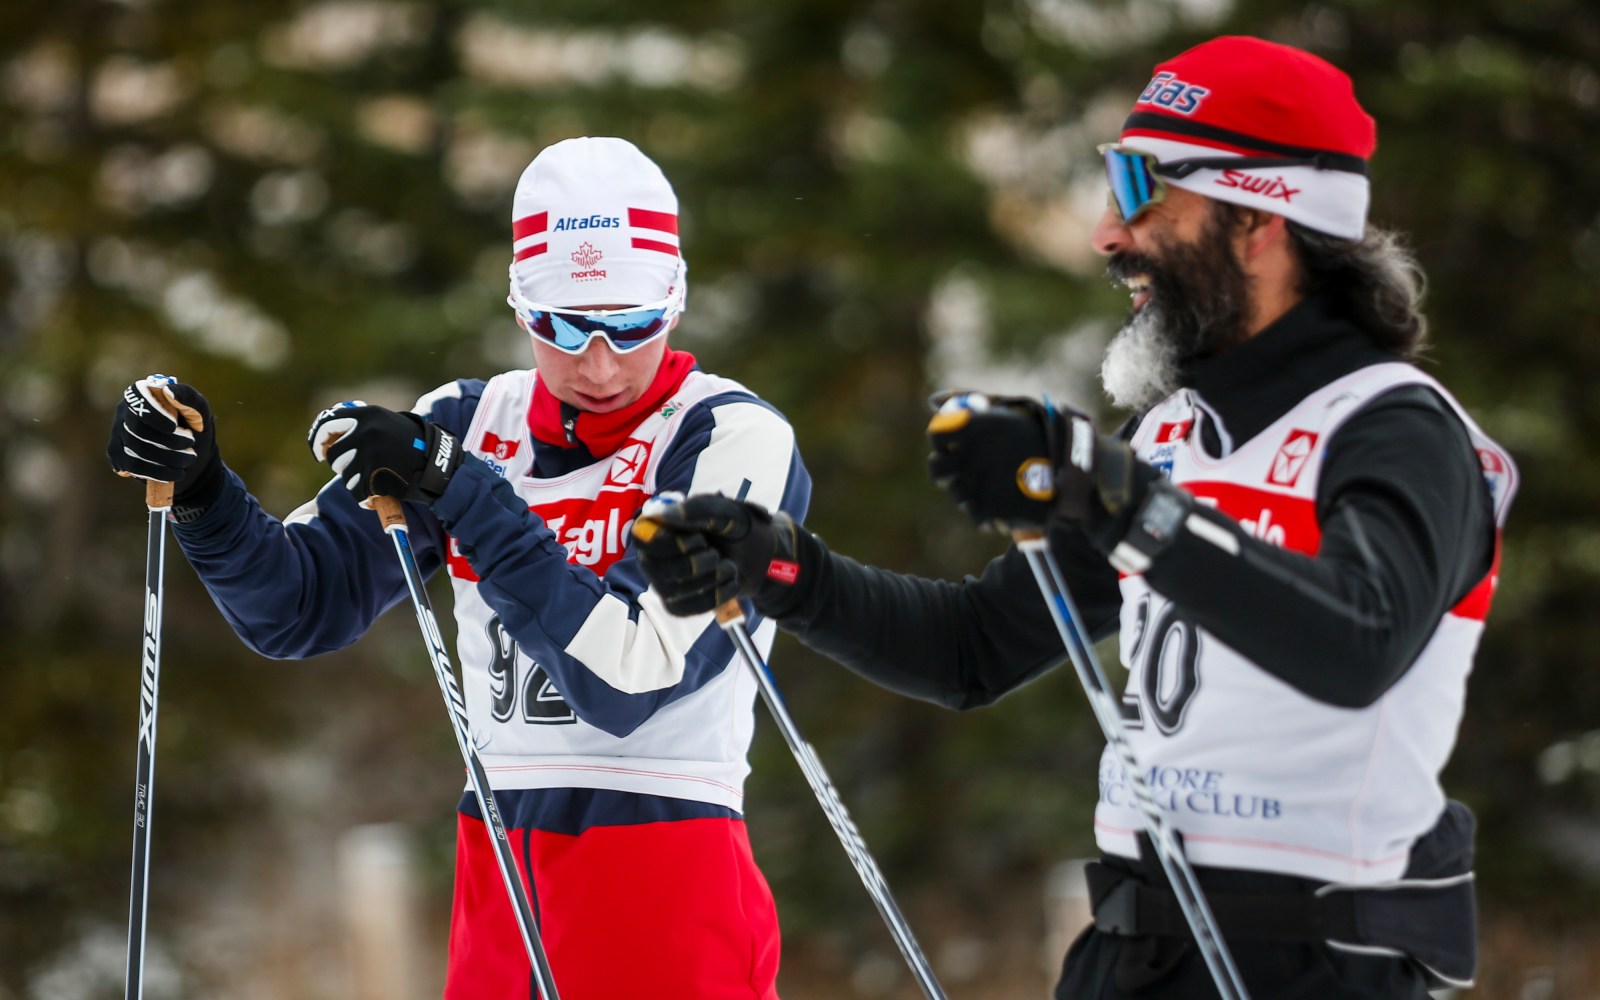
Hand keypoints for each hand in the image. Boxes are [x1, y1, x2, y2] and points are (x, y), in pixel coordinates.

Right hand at [108, 375, 222, 508]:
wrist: (193, 458)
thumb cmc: (195, 428)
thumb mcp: (200, 411)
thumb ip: (188, 397)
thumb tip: (167, 390)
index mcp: (142, 393)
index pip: (138, 399)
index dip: (154, 414)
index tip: (174, 426)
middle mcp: (125, 411)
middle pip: (137, 428)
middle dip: (168, 441)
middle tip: (191, 446)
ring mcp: (118, 434)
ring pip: (135, 449)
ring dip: (167, 458)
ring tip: (188, 459)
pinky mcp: (118, 456)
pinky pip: (132, 466)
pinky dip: (157, 472)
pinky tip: (175, 472)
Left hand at [307, 402, 461, 506]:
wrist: (439, 464)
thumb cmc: (412, 444)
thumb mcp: (387, 423)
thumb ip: (360, 425)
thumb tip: (328, 436)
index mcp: (367, 414)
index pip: (327, 424)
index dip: (317, 439)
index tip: (317, 452)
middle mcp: (365, 431)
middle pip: (334, 455)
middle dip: (342, 466)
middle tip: (357, 469)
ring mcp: (369, 454)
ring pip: (344, 475)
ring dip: (357, 481)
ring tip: (377, 478)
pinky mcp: (374, 476)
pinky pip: (357, 491)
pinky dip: (366, 497)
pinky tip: (380, 493)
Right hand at [631, 493, 802, 616]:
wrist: (755, 555)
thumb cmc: (733, 528)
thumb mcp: (725, 512)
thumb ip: (697, 509)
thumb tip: (660, 515)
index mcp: (656, 529)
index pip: (642, 540)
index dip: (669, 542)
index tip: (699, 538)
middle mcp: (651, 558)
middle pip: (658, 569)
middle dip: (696, 563)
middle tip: (716, 554)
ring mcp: (662, 584)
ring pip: (676, 590)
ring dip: (711, 577)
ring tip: (728, 566)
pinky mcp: (677, 605)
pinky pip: (689, 606)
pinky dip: (717, 594)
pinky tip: (729, 582)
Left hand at [926, 391, 1150, 533]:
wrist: (1074, 469)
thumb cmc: (1040, 436)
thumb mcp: (1007, 410)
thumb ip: (969, 402)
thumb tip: (933, 401)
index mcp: (972, 425)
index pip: (936, 435)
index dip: (943, 440)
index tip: (956, 444)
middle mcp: (968, 454)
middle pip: (937, 468)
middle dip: (948, 469)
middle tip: (966, 469)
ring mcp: (975, 484)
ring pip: (956, 493)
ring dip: (971, 491)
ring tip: (997, 484)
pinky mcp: (985, 509)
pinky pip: (975, 513)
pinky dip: (988, 511)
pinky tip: (1006, 500)